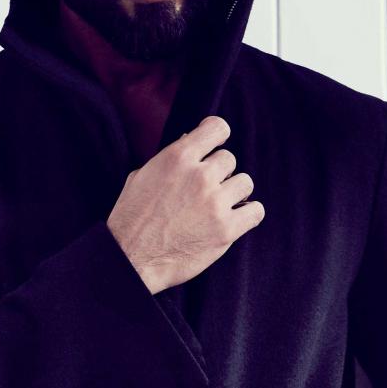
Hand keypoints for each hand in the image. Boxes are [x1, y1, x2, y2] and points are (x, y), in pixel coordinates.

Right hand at [107, 115, 264, 293]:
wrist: (131, 259)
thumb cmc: (132, 217)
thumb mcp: (142, 175)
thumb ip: (170, 157)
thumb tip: (190, 137)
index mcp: (177, 157)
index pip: (217, 128)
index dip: (217, 135)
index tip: (214, 145)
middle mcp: (199, 175)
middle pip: (229, 159)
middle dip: (218, 172)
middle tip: (206, 189)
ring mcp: (215, 203)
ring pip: (245, 183)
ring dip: (234, 192)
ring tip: (219, 205)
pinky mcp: (226, 230)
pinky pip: (256, 211)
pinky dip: (248, 214)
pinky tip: (236, 218)